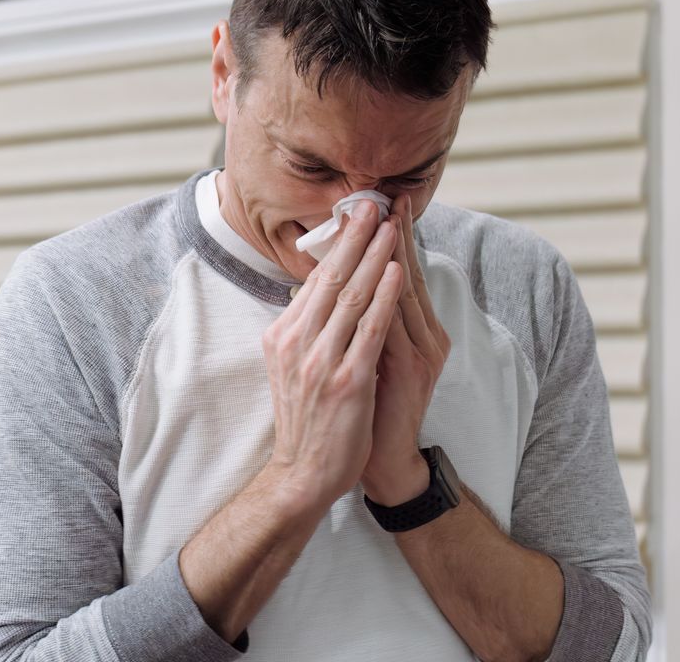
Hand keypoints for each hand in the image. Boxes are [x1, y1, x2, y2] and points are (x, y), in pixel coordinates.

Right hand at [261, 200, 403, 508]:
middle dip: (354, 237)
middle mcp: (296, 343)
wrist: (303, 476)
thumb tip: (318, 291)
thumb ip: (305, 330)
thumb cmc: (306, 421)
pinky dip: (383, 296)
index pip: (314, 281)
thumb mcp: (292, 367)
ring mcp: (320, 361)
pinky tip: (396, 271)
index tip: (353, 214)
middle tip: (372, 203)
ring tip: (390, 225)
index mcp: (283, 337)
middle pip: (330, 278)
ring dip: (373, 256)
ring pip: (350, 295)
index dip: (336, 245)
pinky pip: (369, 329)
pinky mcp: (345, 380)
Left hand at [360, 194, 451, 505]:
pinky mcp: (415, 369)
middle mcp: (427, 336)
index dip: (392, 239)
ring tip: (386, 220)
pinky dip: (391, 297)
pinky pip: (398, 324)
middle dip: (397, 235)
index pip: (402, 274)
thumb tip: (333, 285)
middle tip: (387, 198)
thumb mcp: (366, 356)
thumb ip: (362, 322)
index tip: (380, 205)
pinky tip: (388, 272)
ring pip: (407, 293)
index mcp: (417, 331)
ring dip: (395, 254)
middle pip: (410, 274)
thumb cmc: (369, 410)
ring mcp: (423, 351)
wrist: (382, 462)